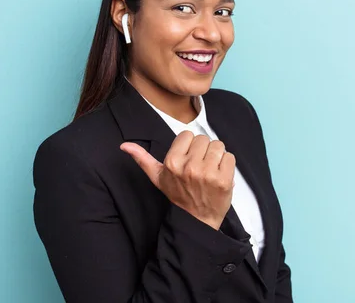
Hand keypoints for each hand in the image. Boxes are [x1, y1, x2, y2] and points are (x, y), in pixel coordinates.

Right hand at [120, 131, 235, 229]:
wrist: (197, 219)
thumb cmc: (178, 195)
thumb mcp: (158, 177)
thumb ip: (142, 159)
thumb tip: (124, 145)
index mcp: (172, 162)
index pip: (187, 135)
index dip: (189, 146)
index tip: (188, 159)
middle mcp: (189, 166)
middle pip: (204, 139)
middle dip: (203, 151)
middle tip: (200, 167)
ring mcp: (208, 173)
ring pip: (218, 145)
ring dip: (216, 156)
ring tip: (210, 170)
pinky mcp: (224, 179)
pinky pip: (230, 156)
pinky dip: (226, 165)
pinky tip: (219, 176)